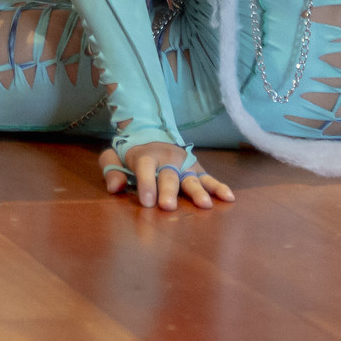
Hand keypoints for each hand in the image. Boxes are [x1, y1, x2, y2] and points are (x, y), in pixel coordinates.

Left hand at [101, 142, 234, 210]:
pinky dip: (219, 187)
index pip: (145, 169)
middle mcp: (167, 160)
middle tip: (168, 207)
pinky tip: (229, 197)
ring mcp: (184, 165)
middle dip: (168, 191)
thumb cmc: (131, 153)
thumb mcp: (114, 156)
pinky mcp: (197, 170)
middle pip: (169, 176)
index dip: (146, 184)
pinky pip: (209, 179)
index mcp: (146, 156)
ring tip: (204, 205)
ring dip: (197, 192)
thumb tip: (115, 188)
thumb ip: (112, 169)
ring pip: (191, 179)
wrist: (152, 134)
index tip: (146, 202)